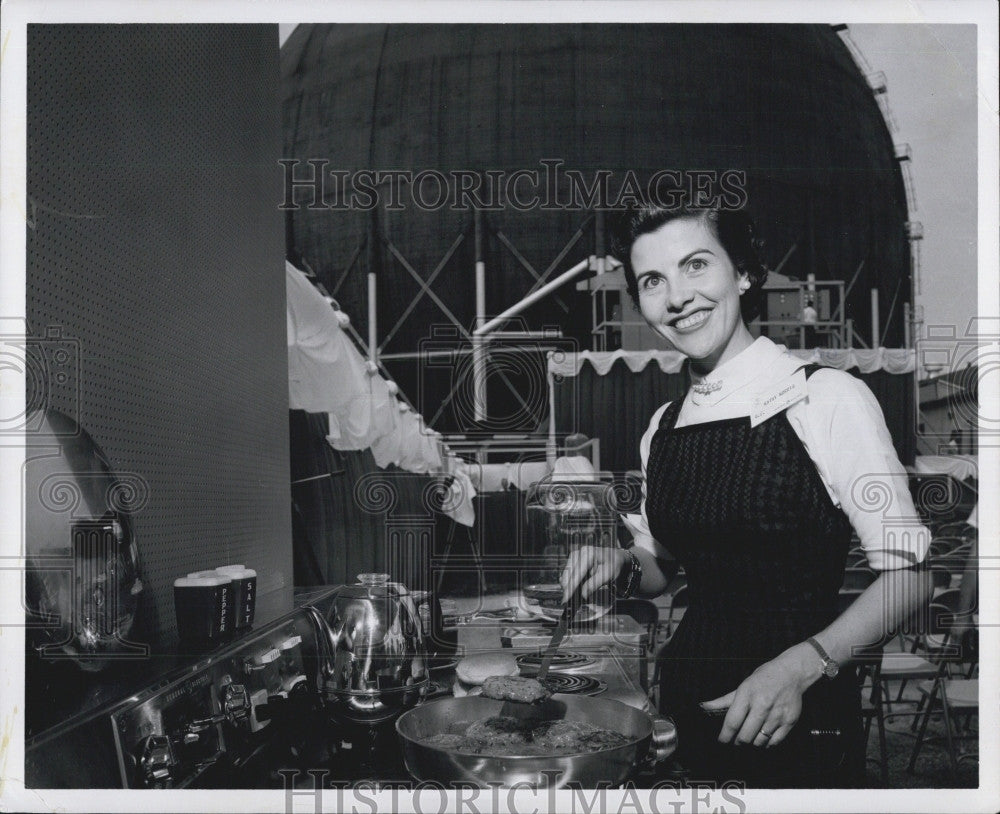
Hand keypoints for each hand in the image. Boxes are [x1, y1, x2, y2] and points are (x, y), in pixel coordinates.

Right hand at [559, 545, 627, 603]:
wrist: (614, 556)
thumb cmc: (612, 565)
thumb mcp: (608, 575)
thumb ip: (595, 584)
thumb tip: (583, 594)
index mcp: (588, 555)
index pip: (577, 574)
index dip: (571, 587)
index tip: (565, 599)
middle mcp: (579, 553)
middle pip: (568, 573)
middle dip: (566, 588)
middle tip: (566, 600)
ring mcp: (575, 555)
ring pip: (566, 573)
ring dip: (567, 584)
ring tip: (570, 595)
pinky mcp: (574, 559)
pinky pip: (568, 571)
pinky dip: (569, 580)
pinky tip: (572, 587)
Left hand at [700, 642, 821, 747]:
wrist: (791, 673)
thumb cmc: (764, 678)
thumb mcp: (743, 685)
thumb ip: (724, 700)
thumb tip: (704, 706)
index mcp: (747, 695)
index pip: (732, 722)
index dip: (725, 736)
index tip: (721, 741)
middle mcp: (762, 706)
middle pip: (745, 736)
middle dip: (737, 742)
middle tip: (735, 741)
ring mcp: (777, 715)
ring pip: (759, 742)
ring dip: (752, 744)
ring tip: (749, 738)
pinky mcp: (789, 722)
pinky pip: (774, 742)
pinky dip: (766, 744)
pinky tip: (762, 738)